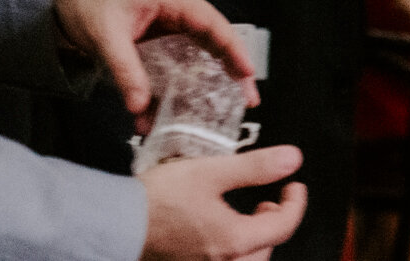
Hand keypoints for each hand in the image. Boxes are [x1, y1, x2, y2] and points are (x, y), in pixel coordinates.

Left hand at [51, 0, 258, 129]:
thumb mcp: (105, 35)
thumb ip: (125, 70)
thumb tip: (139, 108)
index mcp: (174, 0)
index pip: (213, 25)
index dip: (233, 50)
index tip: (247, 74)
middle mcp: (176, 12)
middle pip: (213, 42)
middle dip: (231, 71)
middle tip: (246, 100)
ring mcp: (166, 28)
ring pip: (194, 56)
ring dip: (203, 83)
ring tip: (215, 110)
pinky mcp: (153, 42)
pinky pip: (171, 65)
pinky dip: (172, 87)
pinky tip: (166, 111)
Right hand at [140, 145, 307, 260]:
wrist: (113, 224)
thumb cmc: (159, 199)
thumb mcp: (212, 172)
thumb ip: (255, 167)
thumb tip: (293, 159)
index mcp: (234, 241)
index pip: (284, 226)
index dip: (296, 203)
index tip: (295, 186)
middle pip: (267, 249)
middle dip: (275, 225)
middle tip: (270, 201)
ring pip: (246, 260)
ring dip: (255, 239)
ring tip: (249, 214)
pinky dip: (234, 249)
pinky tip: (222, 229)